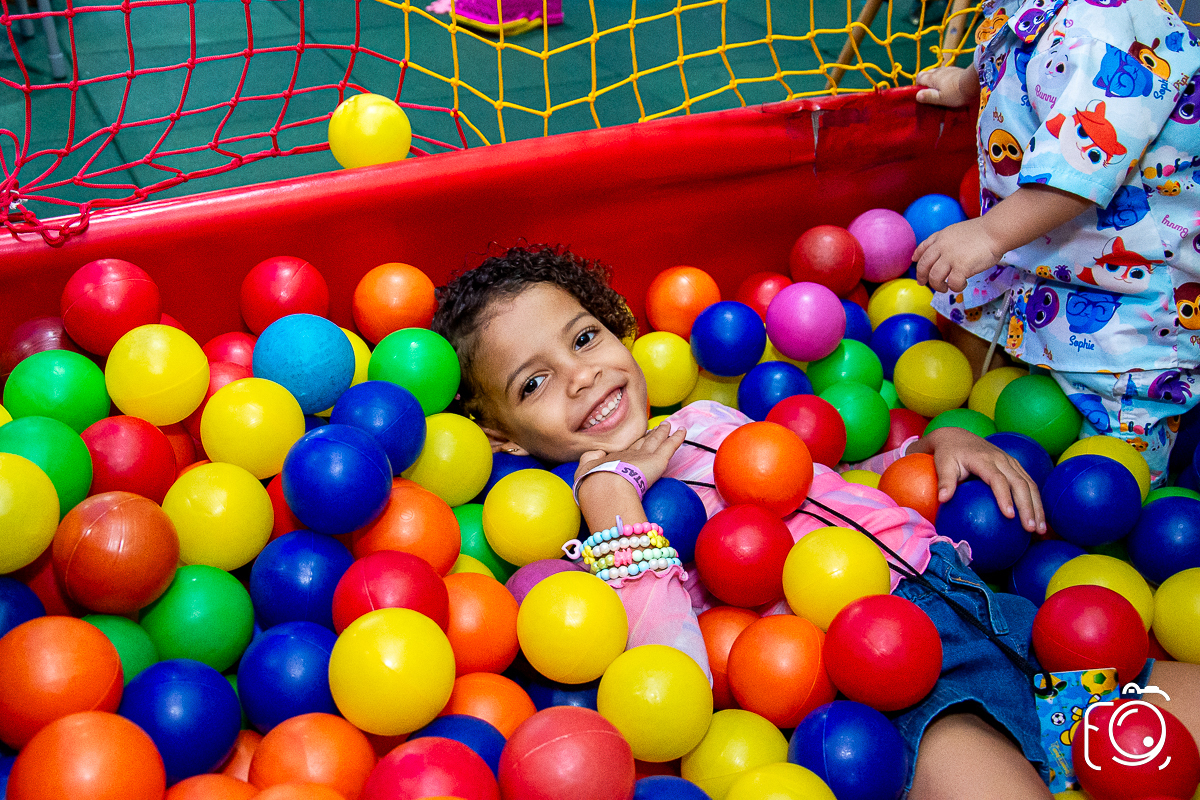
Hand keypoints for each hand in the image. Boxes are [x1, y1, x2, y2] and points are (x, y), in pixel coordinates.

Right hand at [575, 423, 687, 500]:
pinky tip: (683, 430)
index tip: (639, 438)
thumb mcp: (585, 470)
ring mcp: (644, 455)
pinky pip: (670, 446)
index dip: (635, 443)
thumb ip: (590, 458)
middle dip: (650, 434)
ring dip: (663, 432)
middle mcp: (630, 453)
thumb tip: (597, 451)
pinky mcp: (658, 460)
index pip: (628, 449)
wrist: (605, 485)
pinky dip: (677, 438)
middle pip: (643, 441)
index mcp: (614, 458)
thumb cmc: (593, 482)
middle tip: (656, 428)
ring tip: (668, 425)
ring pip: (657, 440)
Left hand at [910, 426, 1045, 532]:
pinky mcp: (1015, 466)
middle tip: (1030, 528)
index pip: (998, 479)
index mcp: (983, 459)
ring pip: (1030, 484)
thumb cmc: (948, 454)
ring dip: (1037, 507)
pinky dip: (1036, 501)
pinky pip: (1029, 483)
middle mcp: (1001, 459)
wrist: (956, 437)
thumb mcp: (943, 464)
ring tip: (1040, 529)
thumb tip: (943, 499)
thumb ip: (944, 481)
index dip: (1004, 497)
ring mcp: (1010, 462)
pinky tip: (1037, 519)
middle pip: (1020, 484)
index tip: (1009, 516)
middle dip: (1028, 506)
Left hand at [914, 218, 1003, 292]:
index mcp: (940, 237)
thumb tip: (933, 251)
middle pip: (923, 266)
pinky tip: (961, 285)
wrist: (995, 231)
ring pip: (934, 278)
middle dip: (922, 277)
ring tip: (944, 288)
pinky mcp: (962, 268)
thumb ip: (943, 239)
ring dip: (937, 286)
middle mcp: (942, 247)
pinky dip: (955, 287)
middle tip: (924, 283)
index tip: (915, 264)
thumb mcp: (956, 230)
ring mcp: (951, 258)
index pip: (923, 249)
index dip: (917, 258)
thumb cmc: (981, 231)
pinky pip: (952, 283)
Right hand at [915, 66, 976, 106]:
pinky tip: (950, 85)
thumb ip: (928, 97)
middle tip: (931, 92)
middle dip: (927, 81)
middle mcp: (939, 71)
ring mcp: (948, 69)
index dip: (918, 85)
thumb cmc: (956, 93)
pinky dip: (945, 78)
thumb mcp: (941, 99)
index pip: (919, 77)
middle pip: (928, 73)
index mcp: (932, 78)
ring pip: (937, 72)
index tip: (922, 93)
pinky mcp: (957, 70)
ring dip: (936, 79)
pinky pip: (946, 73)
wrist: (975, 82)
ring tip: (941, 89)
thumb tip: (917, 95)